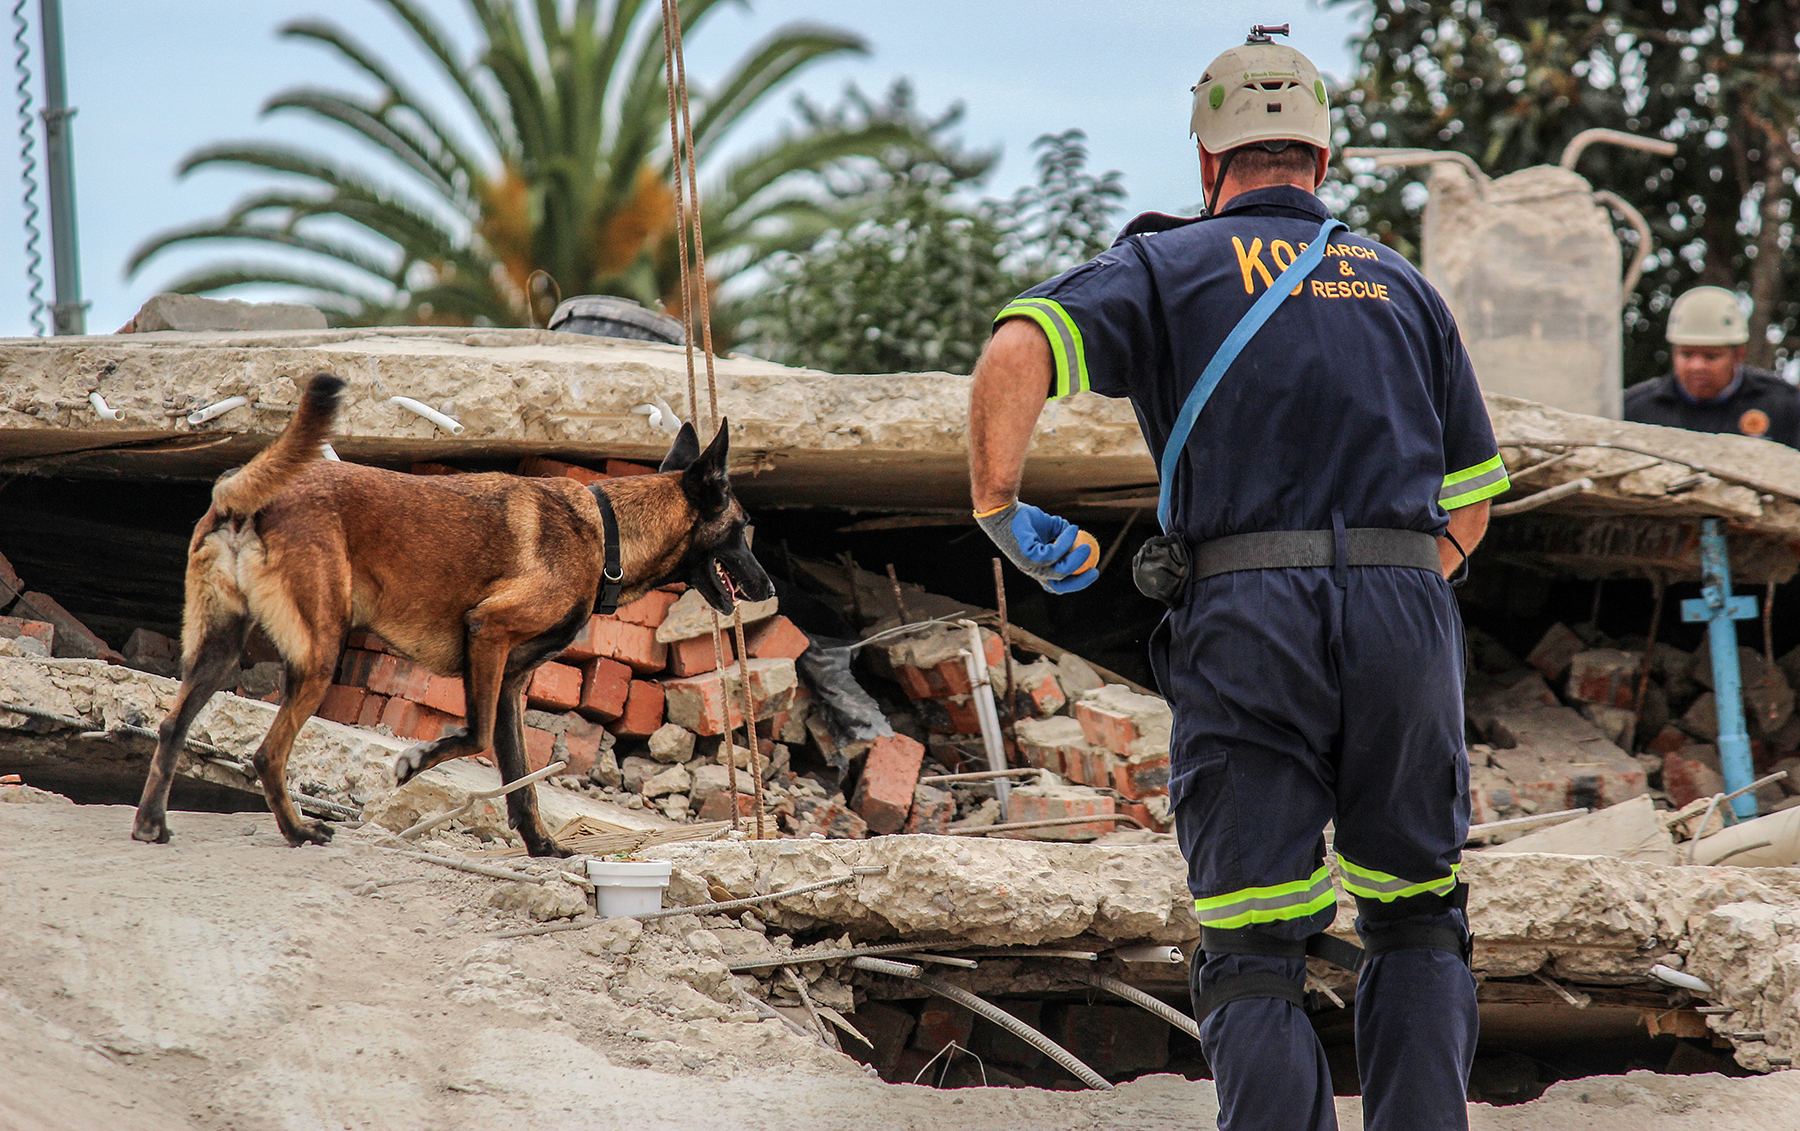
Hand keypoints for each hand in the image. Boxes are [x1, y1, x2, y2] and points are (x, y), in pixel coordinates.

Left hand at [975, 500, 1100, 593]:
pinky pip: (1054, 552)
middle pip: (1059, 586)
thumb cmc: (1024, 519)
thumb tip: (1081, 538)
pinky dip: (1066, 541)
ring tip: (1087, 546)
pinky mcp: (1028, 554)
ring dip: (1077, 559)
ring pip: (1060, 571)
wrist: (1005, 510)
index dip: (1075, 581)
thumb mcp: (1048, 529)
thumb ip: (1063, 536)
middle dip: (1080, 582)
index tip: (1091, 570)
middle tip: (1095, 570)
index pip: (1056, 583)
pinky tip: (1072, 530)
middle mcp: (1032, 569)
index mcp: (1036, 567)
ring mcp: (1030, 564)